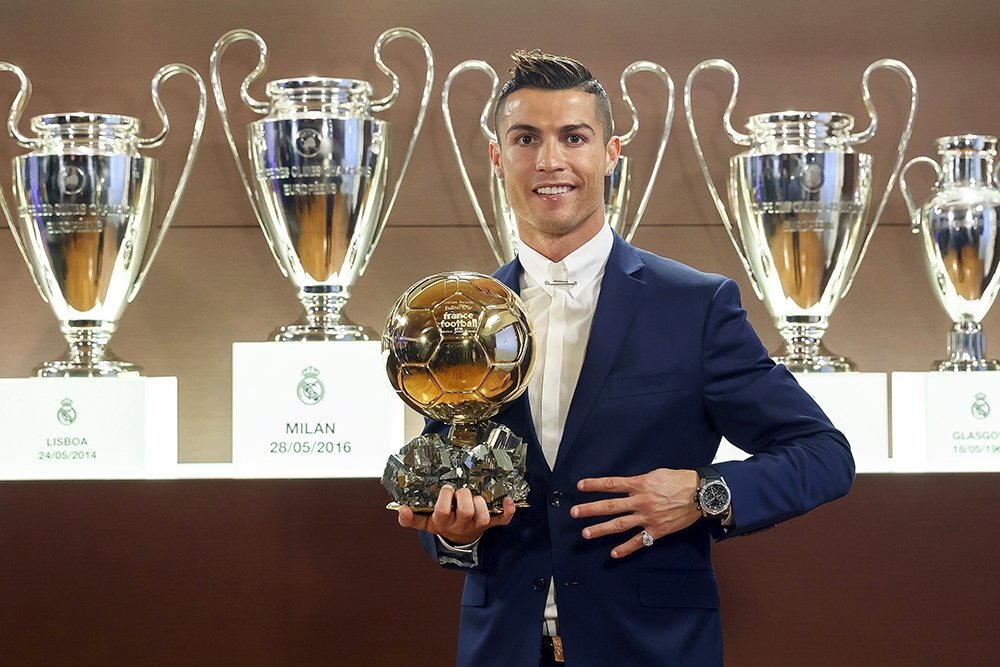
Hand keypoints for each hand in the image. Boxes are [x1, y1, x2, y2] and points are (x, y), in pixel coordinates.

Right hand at [397, 485, 515, 544]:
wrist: (458, 539)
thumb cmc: (441, 522)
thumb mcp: (424, 522)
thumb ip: (410, 519)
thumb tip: (400, 509)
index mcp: (442, 522)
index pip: (441, 513)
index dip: (444, 501)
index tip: (445, 490)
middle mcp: (459, 525)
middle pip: (466, 512)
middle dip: (464, 496)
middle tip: (461, 490)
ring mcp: (476, 525)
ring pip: (483, 517)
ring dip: (482, 503)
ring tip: (476, 495)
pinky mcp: (489, 524)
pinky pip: (502, 520)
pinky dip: (508, 511)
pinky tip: (508, 499)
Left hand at [571, 468, 700, 558]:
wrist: (701, 494)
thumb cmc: (679, 480)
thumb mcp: (656, 474)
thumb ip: (639, 481)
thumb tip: (627, 485)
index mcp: (640, 484)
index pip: (611, 484)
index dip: (594, 485)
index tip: (580, 486)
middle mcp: (640, 501)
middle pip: (610, 506)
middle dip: (590, 509)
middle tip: (574, 512)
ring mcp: (647, 518)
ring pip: (620, 525)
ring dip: (601, 529)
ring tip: (586, 534)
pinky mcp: (657, 530)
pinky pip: (638, 541)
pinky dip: (626, 548)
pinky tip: (613, 554)